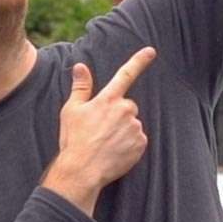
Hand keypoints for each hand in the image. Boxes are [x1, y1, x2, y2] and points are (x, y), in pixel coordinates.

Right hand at [42, 47, 155, 215]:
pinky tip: (114, 151)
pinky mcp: (140, 144)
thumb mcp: (71, 110)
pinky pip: (137, 140)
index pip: (126, 74)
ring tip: (105, 142)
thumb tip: (81, 66)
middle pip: (127, 106)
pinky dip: (129, 144)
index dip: (139, 61)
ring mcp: (135, 127)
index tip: (151, 51)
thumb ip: (81, 87)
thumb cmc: (74, 139)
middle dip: (117, 114)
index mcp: (108, 99)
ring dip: (123, 130)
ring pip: (132, 124)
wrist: (82, 170)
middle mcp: (125, 110)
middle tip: (100, 129)